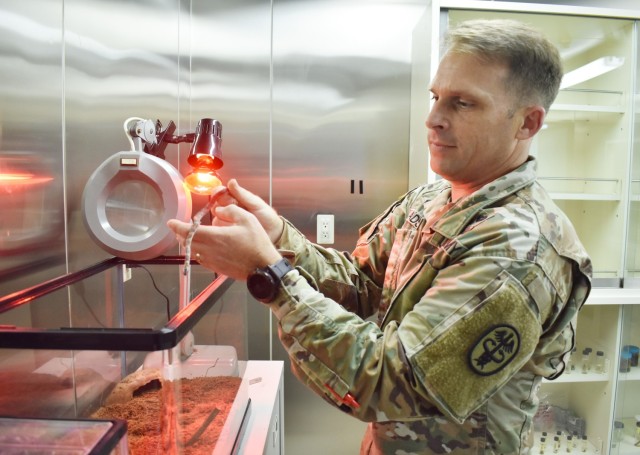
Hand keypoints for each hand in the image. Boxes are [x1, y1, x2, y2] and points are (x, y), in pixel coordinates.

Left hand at [167, 204, 281, 280]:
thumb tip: (218, 210)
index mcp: (215, 236)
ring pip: (192, 252)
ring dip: (188, 244)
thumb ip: (231, 211)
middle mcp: (209, 250)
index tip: (170, 222)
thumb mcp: (248, 219)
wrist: (263, 267)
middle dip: (180, 235)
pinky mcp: (216, 268)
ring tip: (189, 237)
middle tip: (179, 228)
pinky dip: (196, 252)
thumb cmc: (257, 242)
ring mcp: (212, 261)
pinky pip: (200, 259)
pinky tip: (202, 249)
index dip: (177, 226)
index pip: (189, 231)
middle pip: (187, 243)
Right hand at [220, 179, 283, 242]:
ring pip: (216, 218)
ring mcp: (228, 221)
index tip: (220, 193)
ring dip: (223, 218)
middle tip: (231, 209)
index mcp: (235, 199)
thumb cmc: (267, 217)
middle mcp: (229, 209)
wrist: (274, 234)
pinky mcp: (228, 234)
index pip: (219, 192)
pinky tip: (233, 229)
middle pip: (215, 205)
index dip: (217, 192)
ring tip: (235, 221)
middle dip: (220, 206)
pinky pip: (220, 230)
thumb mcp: (256, 203)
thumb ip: (242, 194)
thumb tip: (232, 182)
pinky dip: (224, 229)